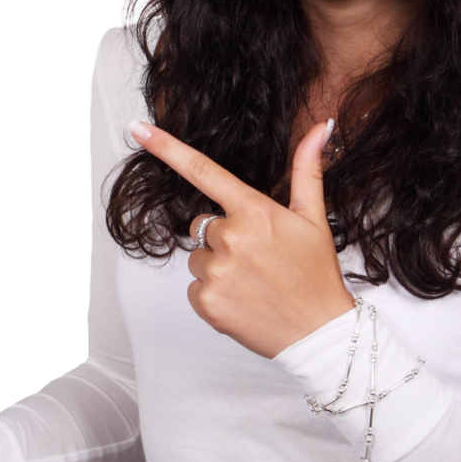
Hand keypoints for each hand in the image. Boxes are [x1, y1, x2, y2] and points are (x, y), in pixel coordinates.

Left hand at [128, 118, 355, 358]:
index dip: (166, 147)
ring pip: (198, 258)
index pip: (203, 170)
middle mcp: (231, 238)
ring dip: (218, 267)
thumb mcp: (314, 217)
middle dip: (222, 237)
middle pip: (202, 224)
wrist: (319, 333)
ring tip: (252, 281)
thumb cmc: (315, 274)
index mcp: (255, 211)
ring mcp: (217, 271)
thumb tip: (320, 128)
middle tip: (256, 257)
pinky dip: (213, 294)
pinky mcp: (206, 302)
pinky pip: (195, 287)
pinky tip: (242, 300)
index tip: (140, 129)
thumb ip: (307, 169)